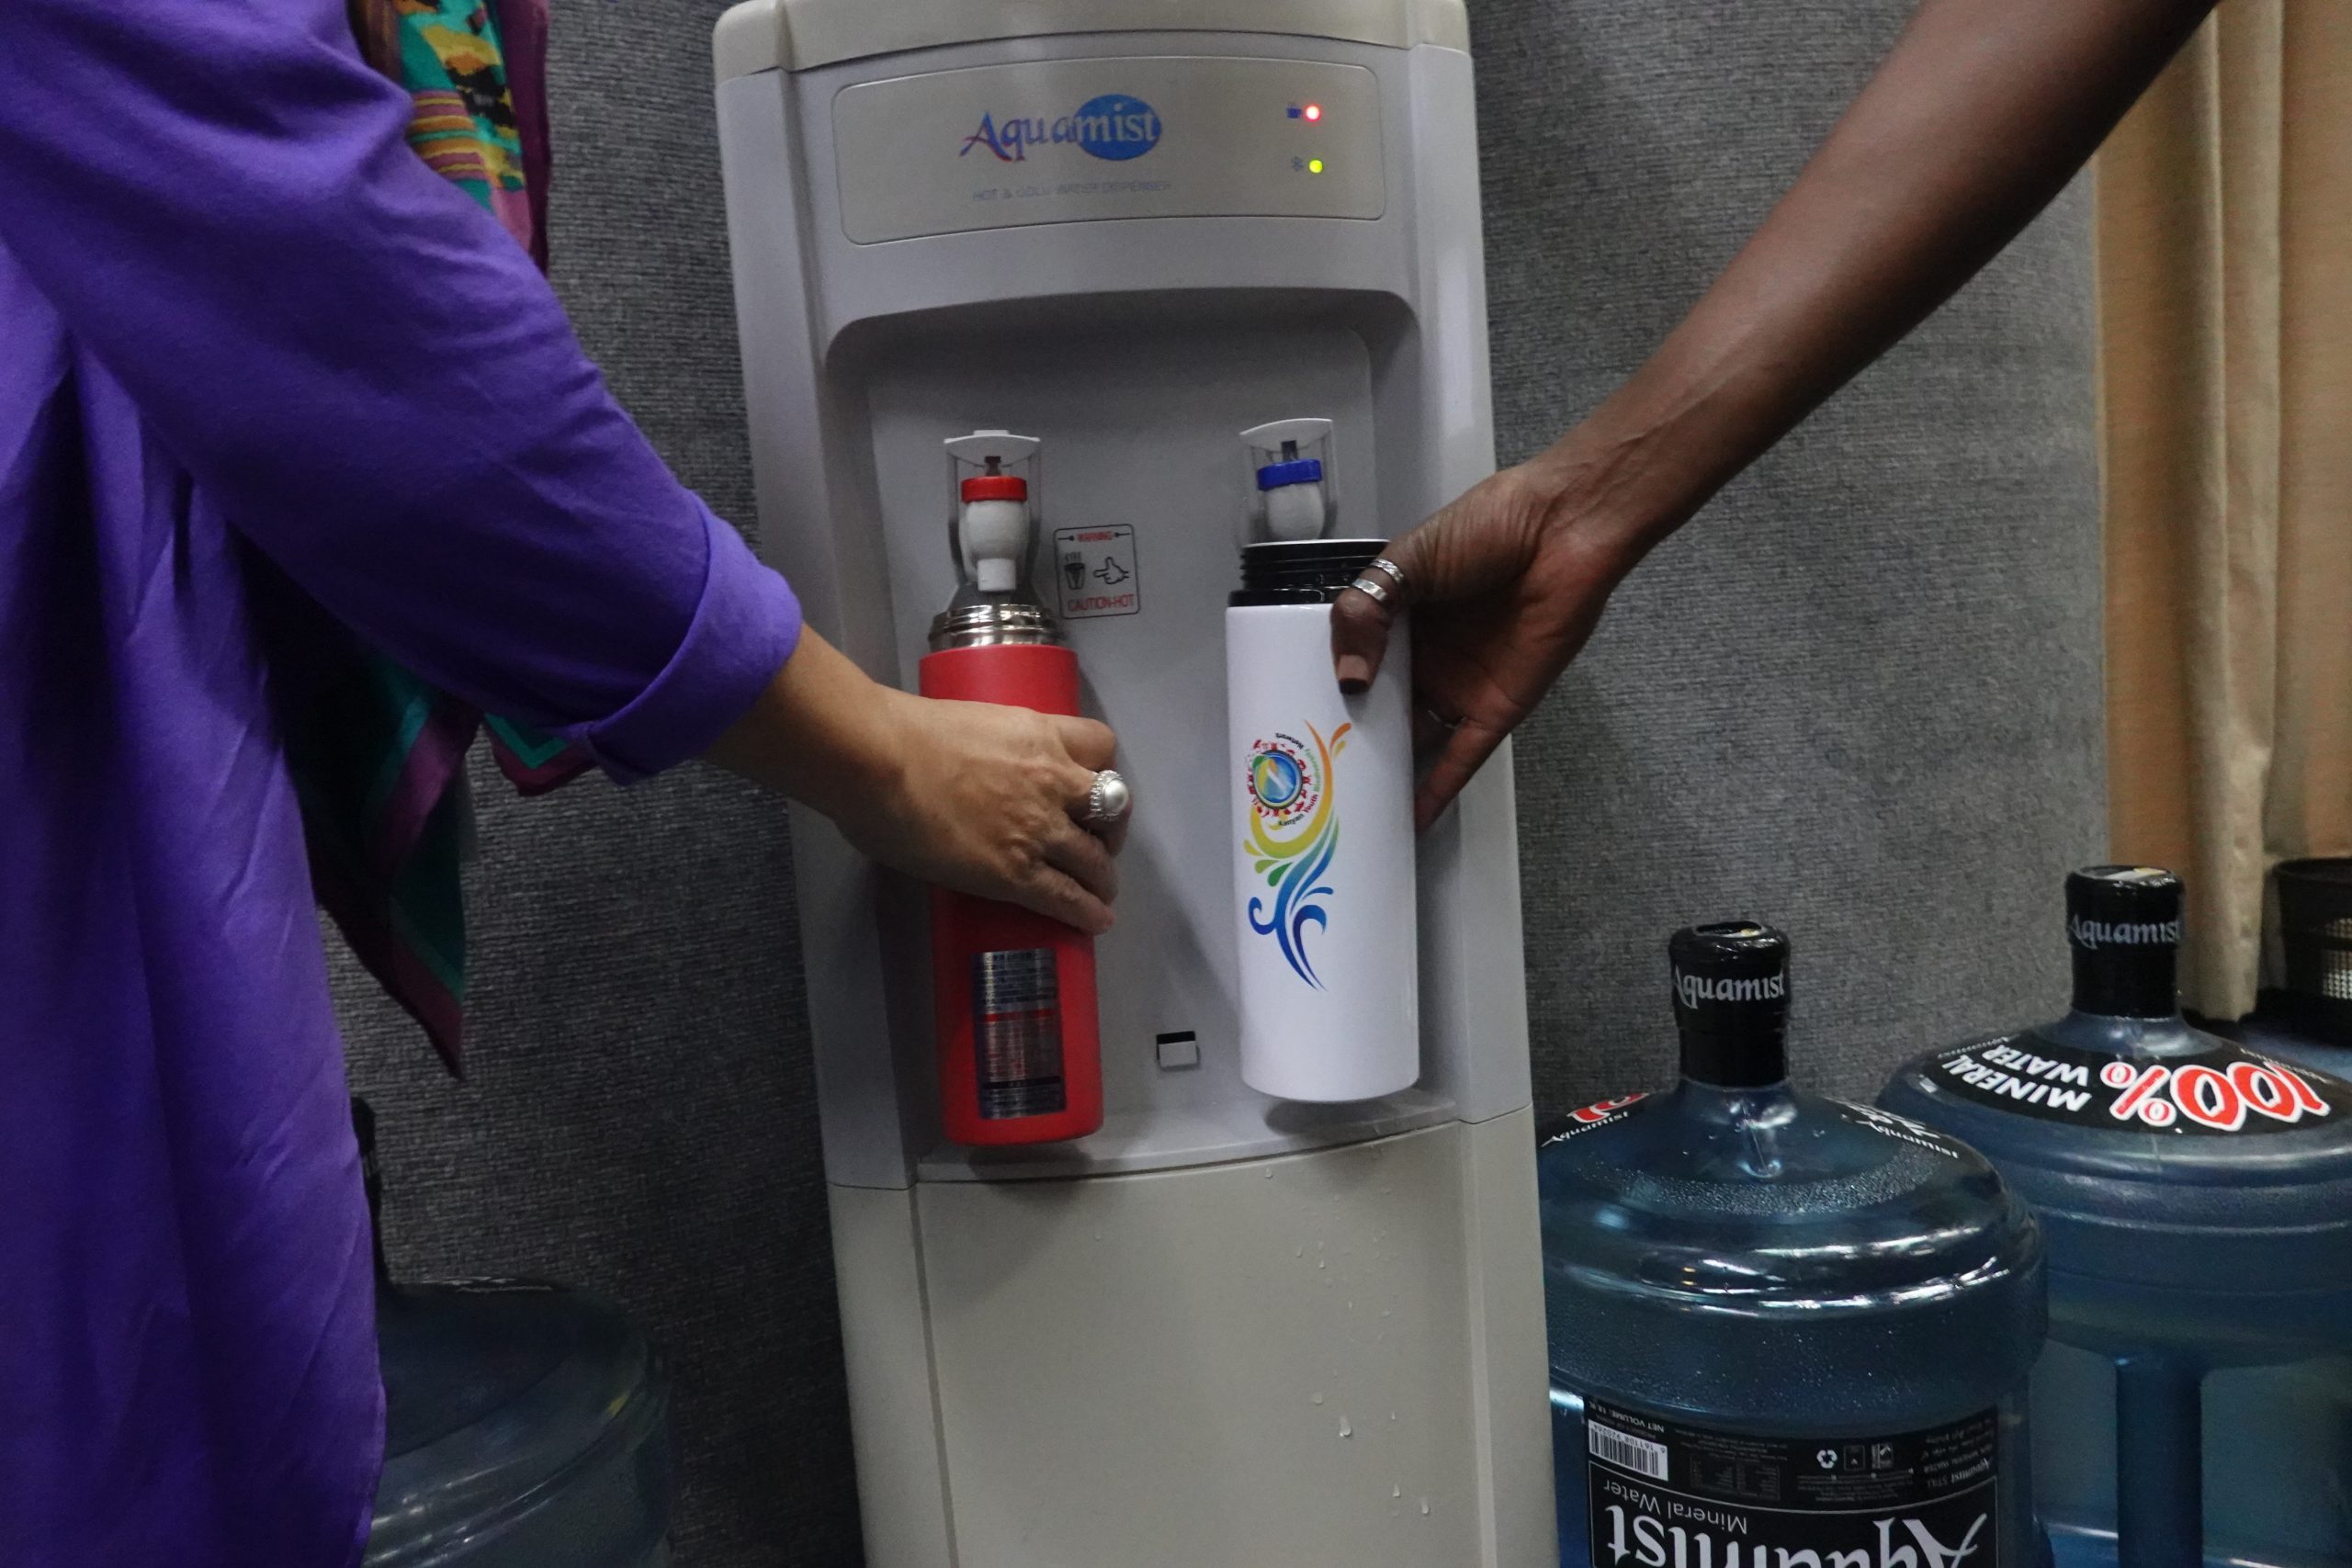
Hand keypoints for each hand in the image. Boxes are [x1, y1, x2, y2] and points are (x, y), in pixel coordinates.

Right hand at [706, 631, 1123, 932]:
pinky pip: (1068, 897)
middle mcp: (1053, 780)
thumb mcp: (971, 726)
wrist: (877, 760)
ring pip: (1095, 859)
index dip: (1101, 768)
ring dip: (1101, 877)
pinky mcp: (1017, 874)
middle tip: (1098, 844)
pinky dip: (1087, 911)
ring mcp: (1039, 830)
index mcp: (1041, 734)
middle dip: (1109, 830)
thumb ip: (989, 753)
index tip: (1089, 784)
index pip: (1100, 745)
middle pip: (1111, 808)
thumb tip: (971, 777)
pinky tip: (1095, 921)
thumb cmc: (902, 735)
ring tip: (1099, 892)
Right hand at [1331, 459, 1638, 830]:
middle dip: (1347, 736)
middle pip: (1378, 707)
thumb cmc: (1492, 526)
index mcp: (1398, 614)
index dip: (1323, 684)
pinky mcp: (1496, 709)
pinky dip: (1436, 791)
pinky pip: (1462, 758)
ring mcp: (1459, 685)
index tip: (1288, 716)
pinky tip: (1408, 819)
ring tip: (1344, 805)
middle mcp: (1426, 654)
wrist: (1566, 529)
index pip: (1351, 659)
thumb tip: (1347, 678)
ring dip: (1384, 769)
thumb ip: (1365, 614)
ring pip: (1413, 738)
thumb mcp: (1407, 559)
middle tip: (1306, 770)